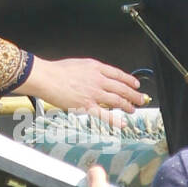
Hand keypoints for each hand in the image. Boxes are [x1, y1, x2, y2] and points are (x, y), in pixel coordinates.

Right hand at [21, 56, 144, 115]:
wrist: (47, 78)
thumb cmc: (58, 71)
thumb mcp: (80, 64)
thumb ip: (93, 70)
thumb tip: (100, 75)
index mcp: (97, 68)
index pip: (119, 74)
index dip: (130, 80)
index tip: (135, 84)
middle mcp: (98, 80)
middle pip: (122, 88)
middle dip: (134, 95)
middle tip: (140, 99)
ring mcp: (94, 94)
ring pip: (117, 100)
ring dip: (128, 106)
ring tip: (133, 109)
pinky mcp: (87, 106)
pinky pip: (105, 114)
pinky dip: (115, 120)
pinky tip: (122, 123)